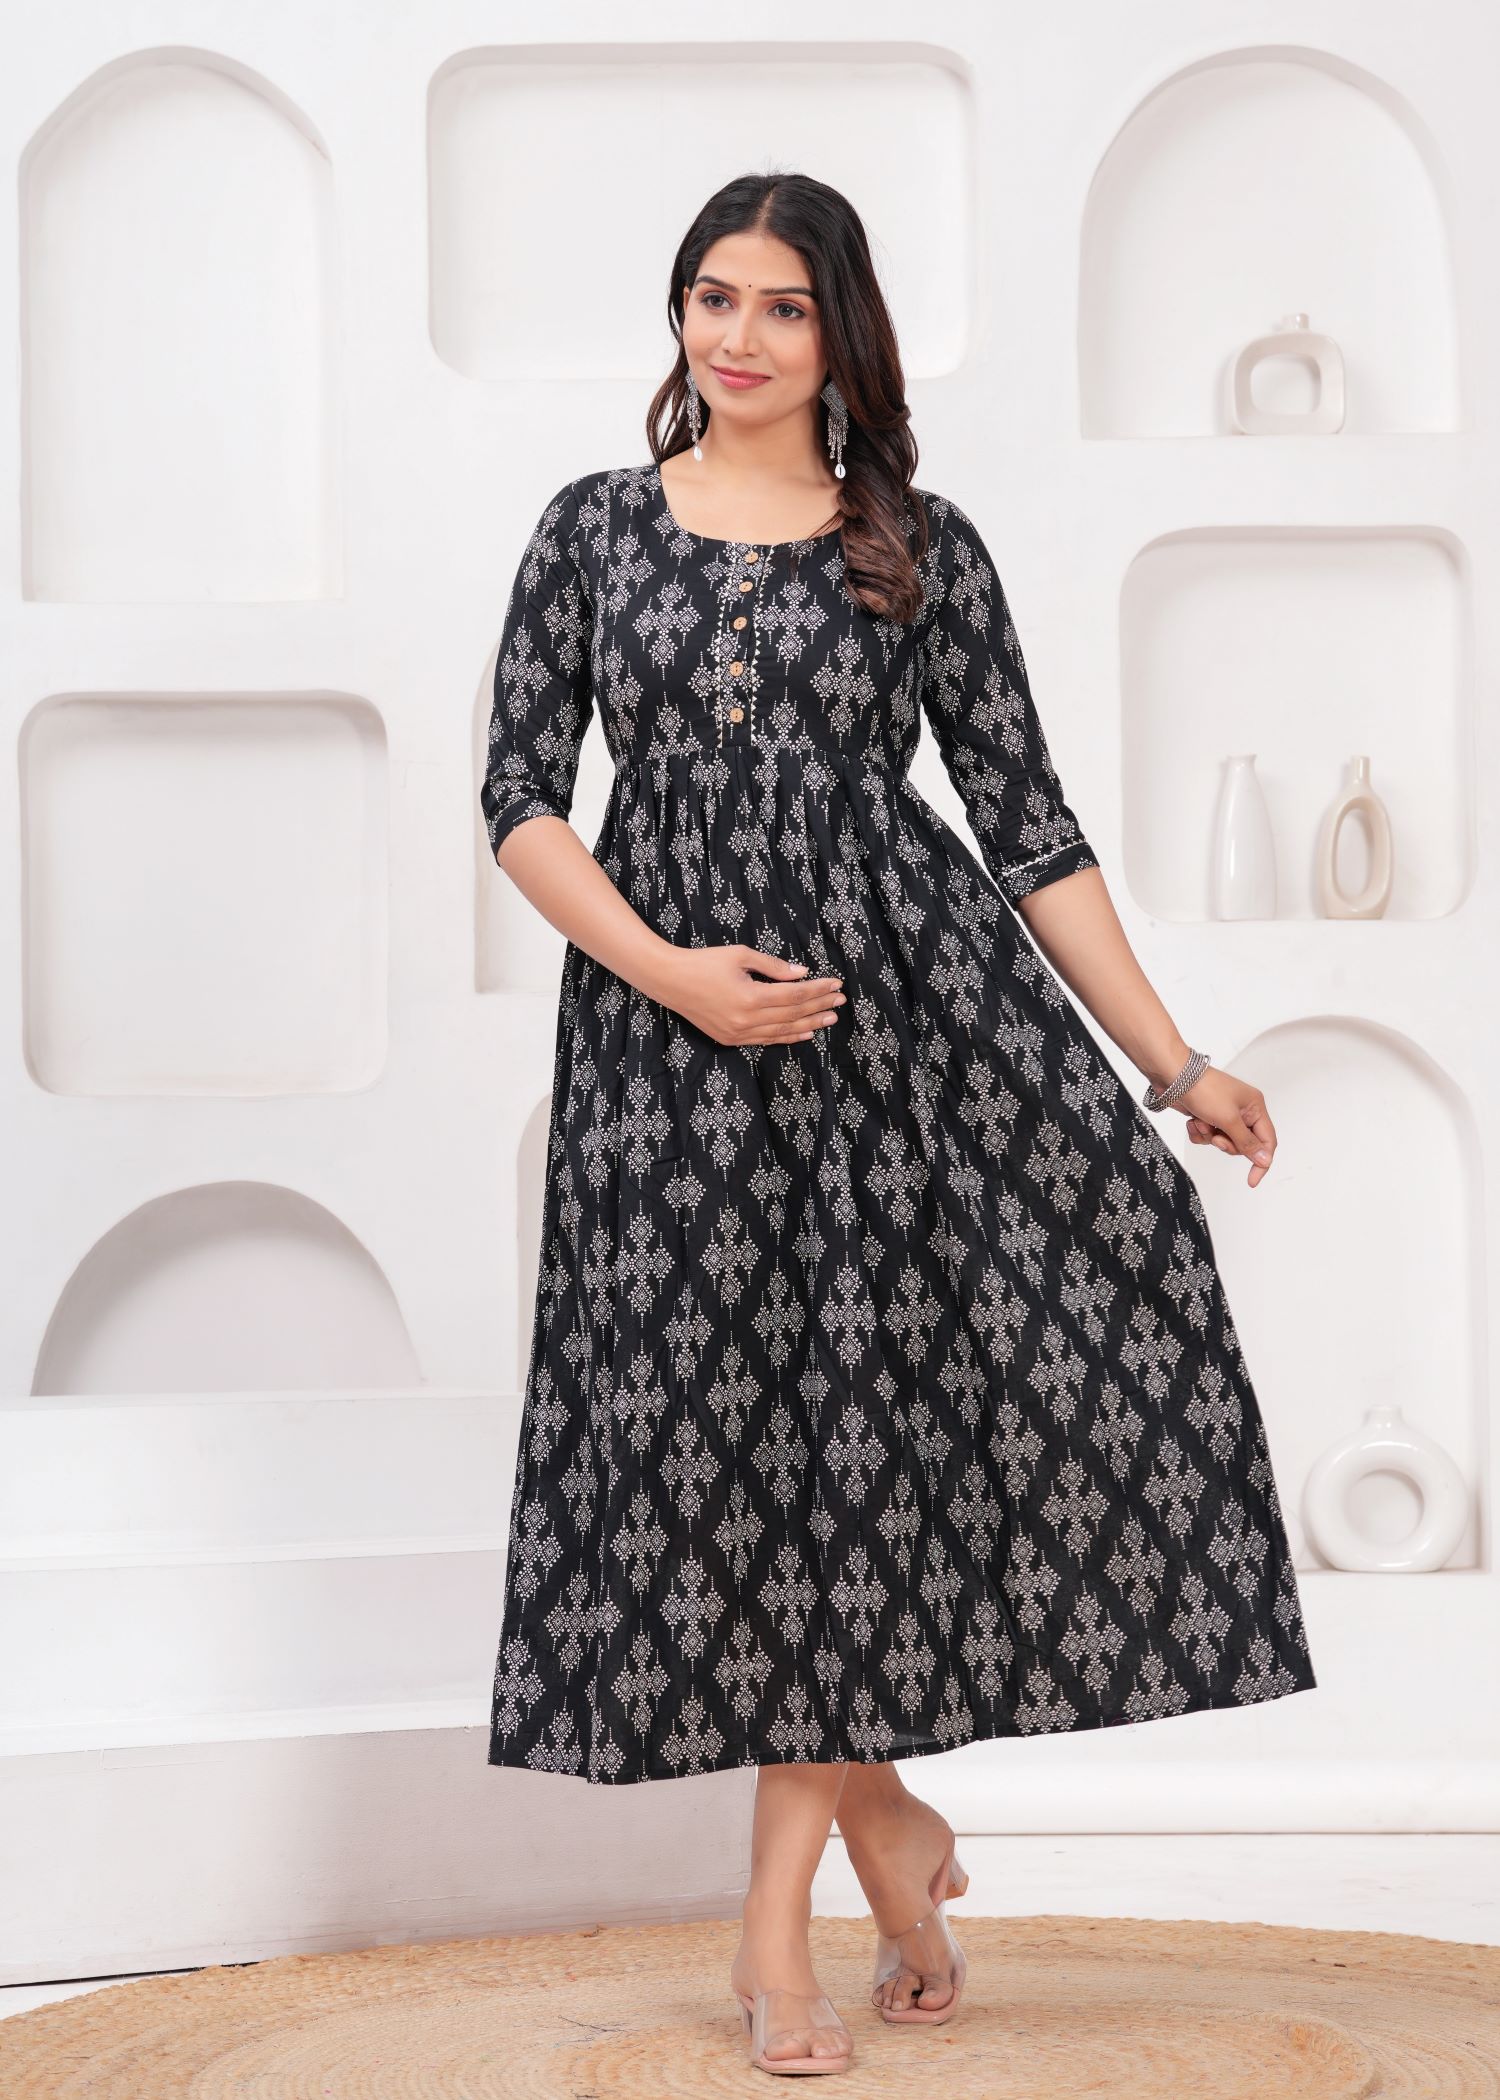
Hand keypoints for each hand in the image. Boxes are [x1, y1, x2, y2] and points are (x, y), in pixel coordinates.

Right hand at [653, 943, 845, 1047]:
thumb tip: (802, 973)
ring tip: (830, 1018)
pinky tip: (805, 1033)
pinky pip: (766, 1040)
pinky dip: (788, 1037)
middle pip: (793, 1014)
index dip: (818, 990)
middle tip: (840, 1001)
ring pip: (783, 1031)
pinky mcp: (731, 1039)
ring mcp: (738, 1033)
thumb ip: (774, 966)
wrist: (669, 981)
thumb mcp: (740, 955)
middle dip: (819, 1007)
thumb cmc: (704, 962)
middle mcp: (747, 1020)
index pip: (795, 995)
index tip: (835, 984)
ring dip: (809, 1024)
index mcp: (750, 997)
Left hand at [1173, 1065, 1276, 1187]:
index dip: (1261, 1161)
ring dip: (1209, 1136)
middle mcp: (1243, 1110)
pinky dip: (1199, 1132)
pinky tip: (1192, 1121)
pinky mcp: (1207, 1116)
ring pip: (1223, 1142)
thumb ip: (1247, 1142)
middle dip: (1226, 1144)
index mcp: (1255, 1107)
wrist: (1173, 1076)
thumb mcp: (1229, 1119)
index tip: (1252, 1181)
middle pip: (1243, 1144)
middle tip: (1215, 1136)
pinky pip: (1207, 1136)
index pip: (1267, 1141)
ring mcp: (1224, 1113)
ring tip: (1200, 1122)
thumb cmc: (1204, 1090)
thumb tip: (1265, 1160)